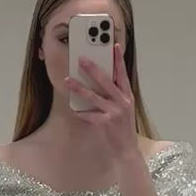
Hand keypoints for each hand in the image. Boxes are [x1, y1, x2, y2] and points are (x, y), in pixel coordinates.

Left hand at [64, 42, 141, 170]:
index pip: (123, 74)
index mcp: (127, 96)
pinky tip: (73, 109)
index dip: (119, 60)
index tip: (114, 46)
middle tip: (81, 59)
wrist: (126, 150)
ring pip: (93, 96)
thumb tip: (102, 81)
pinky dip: (80, 112)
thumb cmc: (124, 128)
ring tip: (67, 81)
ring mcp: (114, 112)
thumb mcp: (125, 109)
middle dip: (92, 68)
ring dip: (79, 88)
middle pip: (106, 81)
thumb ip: (116, 95)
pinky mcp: (105, 123)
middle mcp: (122, 102)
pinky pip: (89, 115)